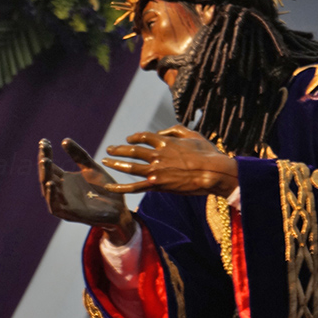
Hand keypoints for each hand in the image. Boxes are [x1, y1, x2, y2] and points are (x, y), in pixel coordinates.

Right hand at [38, 138, 135, 243]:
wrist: (119, 209)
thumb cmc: (105, 190)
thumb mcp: (92, 168)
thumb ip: (79, 156)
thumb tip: (64, 140)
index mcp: (64, 180)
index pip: (50, 165)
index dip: (46, 153)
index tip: (44, 140)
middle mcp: (60, 190)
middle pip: (46, 175)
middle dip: (43, 161)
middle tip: (43, 148)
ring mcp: (63, 202)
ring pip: (47, 189)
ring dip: (45, 175)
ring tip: (45, 161)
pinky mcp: (68, 214)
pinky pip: (54, 205)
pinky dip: (51, 195)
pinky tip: (51, 183)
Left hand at [101, 125, 238, 196]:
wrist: (212, 172)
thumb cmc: (207, 154)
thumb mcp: (193, 135)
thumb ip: (176, 130)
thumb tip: (162, 132)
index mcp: (165, 142)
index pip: (145, 137)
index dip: (135, 137)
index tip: (129, 139)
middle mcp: (157, 155)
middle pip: (132, 150)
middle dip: (119, 149)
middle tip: (110, 149)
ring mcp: (156, 170)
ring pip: (130, 166)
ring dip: (115, 163)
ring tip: (105, 161)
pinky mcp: (157, 185)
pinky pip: (134, 187)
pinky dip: (120, 187)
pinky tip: (109, 186)